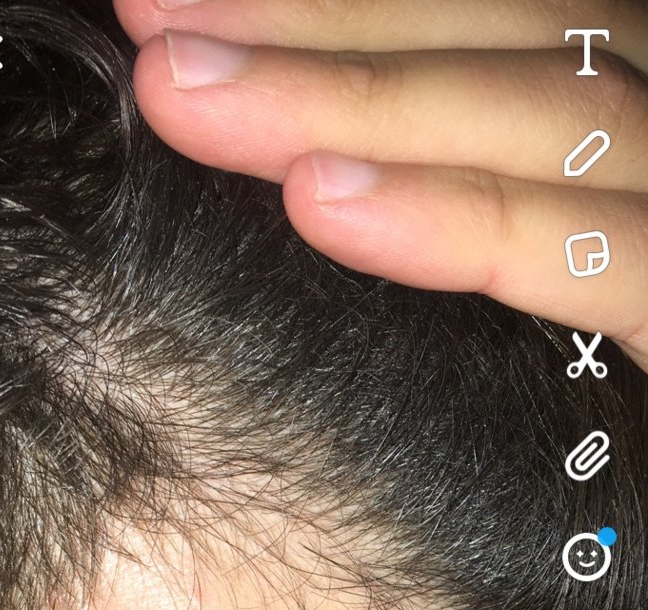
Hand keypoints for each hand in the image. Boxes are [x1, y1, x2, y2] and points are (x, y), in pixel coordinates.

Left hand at [114, 0, 647, 373]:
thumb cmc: (583, 423)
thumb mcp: (506, 286)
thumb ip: (439, 209)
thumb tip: (290, 170)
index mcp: (606, 147)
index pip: (485, 34)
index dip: (333, 13)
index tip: (175, 13)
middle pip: (510, 46)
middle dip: (319, 33)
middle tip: (154, 32)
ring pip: (549, 122)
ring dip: (360, 102)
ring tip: (192, 97)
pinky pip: (607, 260)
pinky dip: (468, 222)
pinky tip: (326, 206)